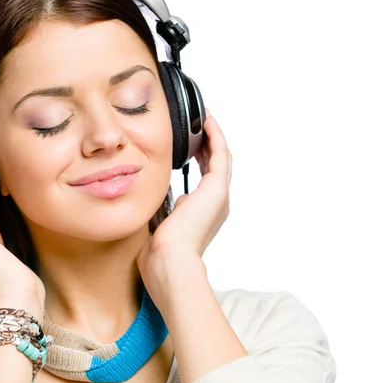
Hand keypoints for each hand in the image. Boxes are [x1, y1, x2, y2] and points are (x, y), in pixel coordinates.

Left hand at [136, 108, 231, 305]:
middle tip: (201, 128)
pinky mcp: (216, 189)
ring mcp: (218, 197)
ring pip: (221, 159)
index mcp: (203, 215)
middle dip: (208, 147)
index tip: (191, 149)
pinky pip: (220, 154)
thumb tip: (164, 204)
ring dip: (214, 138)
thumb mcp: (160, 230)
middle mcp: (216, 205)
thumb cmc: (161, 256)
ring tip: (205, 119)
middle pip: (216, 167)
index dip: (201, 162)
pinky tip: (207, 121)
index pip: (204, 181)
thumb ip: (164, 216)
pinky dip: (215, 136)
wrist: (169, 263)